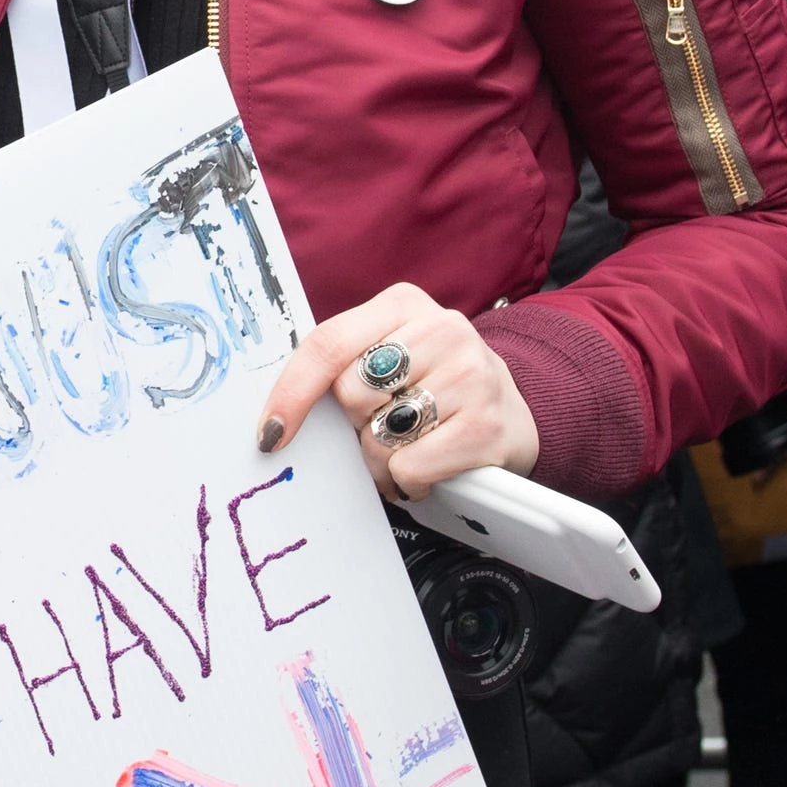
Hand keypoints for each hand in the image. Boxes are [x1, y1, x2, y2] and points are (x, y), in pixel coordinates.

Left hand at [257, 283, 540, 500]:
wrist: (516, 414)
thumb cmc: (432, 390)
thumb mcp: (390, 358)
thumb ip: (342, 367)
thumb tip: (274, 416)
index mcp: (403, 304)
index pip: (328, 344)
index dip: (292, 393)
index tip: (270, 433)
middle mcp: (443, 328)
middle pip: (352, 393)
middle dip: (357, 425)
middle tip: (384, 427)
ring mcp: (471, 374)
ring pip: (380, 436)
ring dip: (382, 461)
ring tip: (407, 450)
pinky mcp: (489, 424)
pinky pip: (412, 466)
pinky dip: (410, 481)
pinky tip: (431, 468)